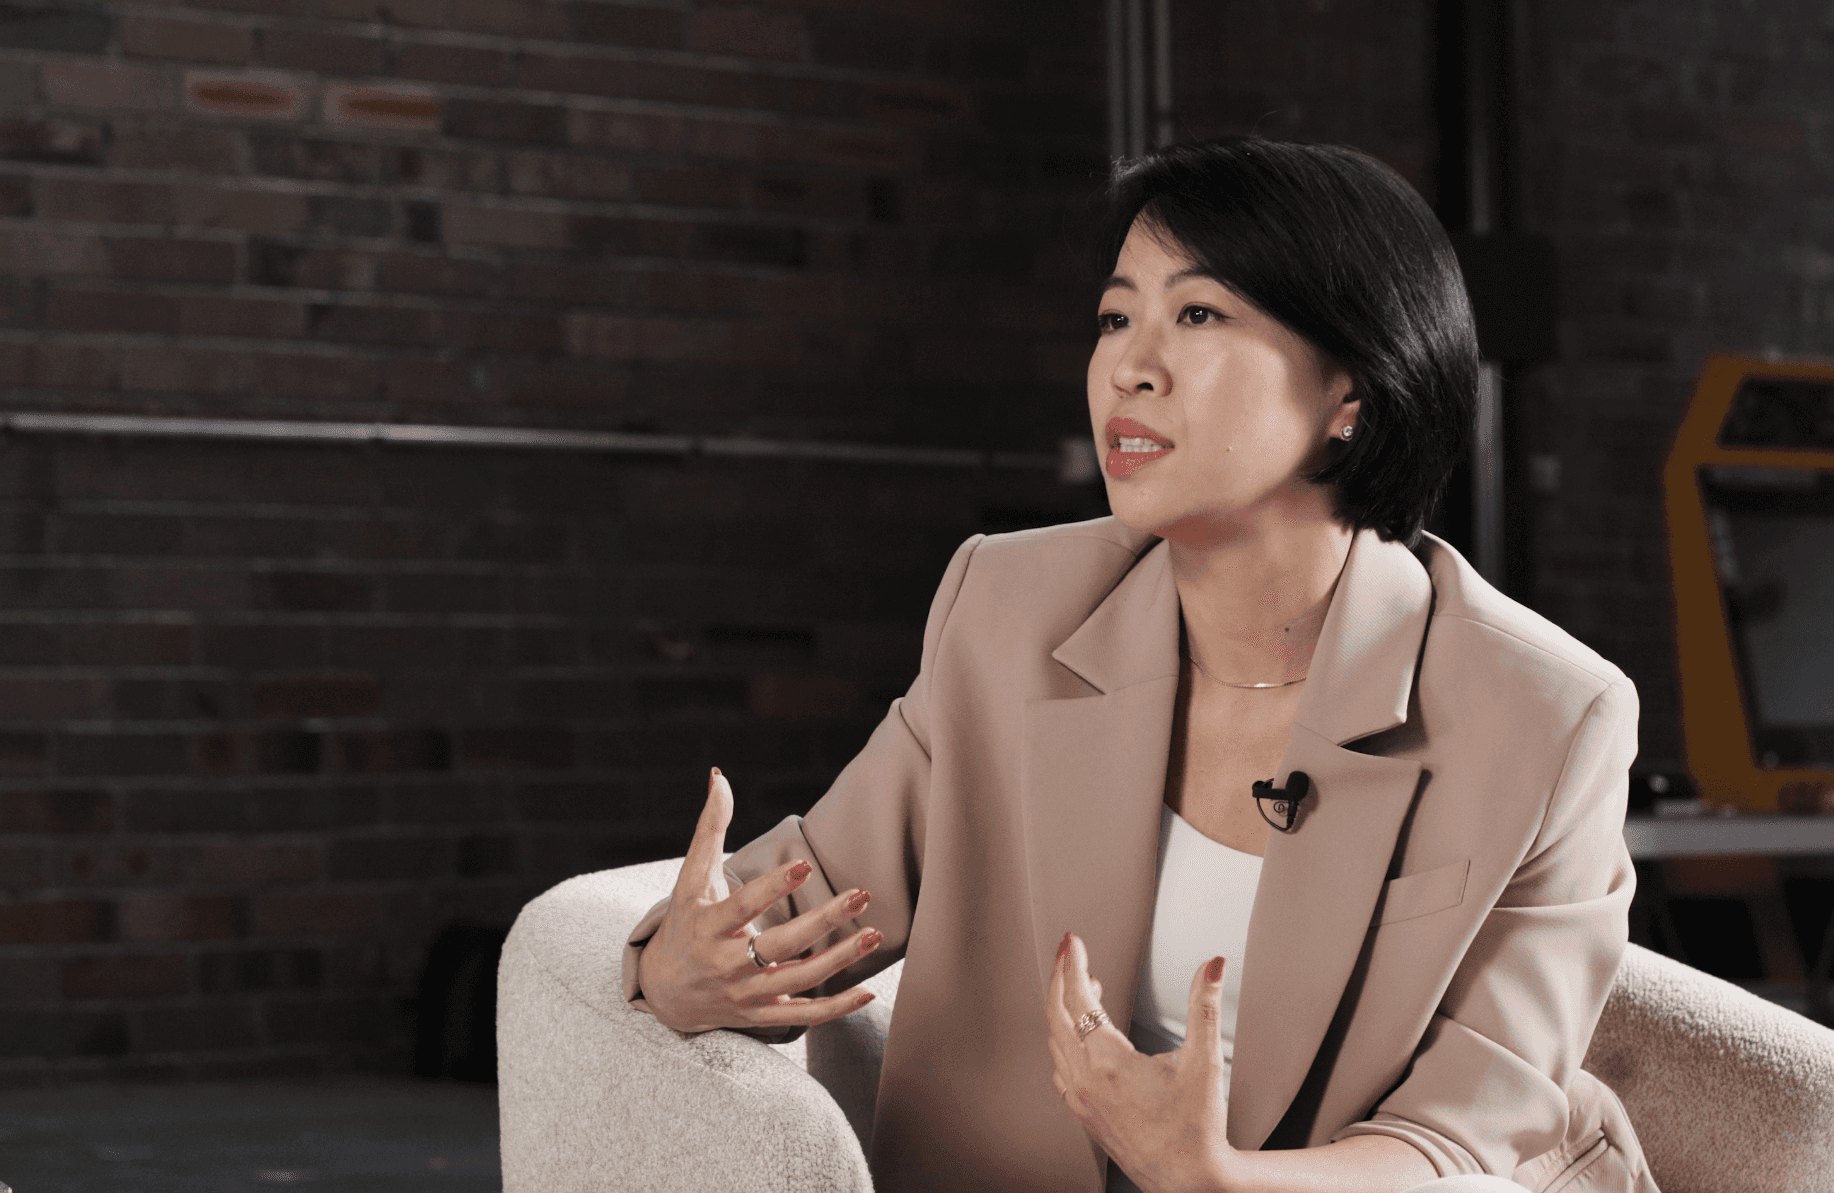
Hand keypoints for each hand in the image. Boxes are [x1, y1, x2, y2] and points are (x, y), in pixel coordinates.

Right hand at [636, 767, 879, 1033]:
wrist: (664, 992)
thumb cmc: (684, 923)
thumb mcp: (689, 878)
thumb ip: (709, 828)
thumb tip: (718, 775)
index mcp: (708, 927)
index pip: (743, 907)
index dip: (773, 888)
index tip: (806, 866)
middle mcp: (726, 964)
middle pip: (779, 946)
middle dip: (822, 921)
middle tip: (860, 894)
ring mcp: (746, 994)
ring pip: (798, 980)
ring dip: (840, 960)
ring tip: (874, 933)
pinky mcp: (761, 1015)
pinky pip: (803, 1016)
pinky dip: (836, 1009)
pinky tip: (868, 991)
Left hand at [1046, 933, 1236, 1192]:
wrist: (1188, 1179)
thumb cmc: (1196, 1127)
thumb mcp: (1205, 1061)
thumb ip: (1204, 1005)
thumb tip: (1212, 965)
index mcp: (1109, 1063)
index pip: (1079, 998)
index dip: (1074, 964)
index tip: (1073, 941)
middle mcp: (1086, 1080)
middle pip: (1056, 1014)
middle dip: (1062, 976)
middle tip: (1070, 952)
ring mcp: (1080, 1098)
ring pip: (1054, 1040)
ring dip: (1063, 1008)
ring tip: (1086, 987)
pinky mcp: (1082, 1112)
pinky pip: (1059, 1065)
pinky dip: (1064, 1038)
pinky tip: (1082, 1034)